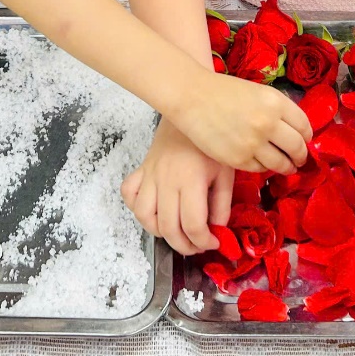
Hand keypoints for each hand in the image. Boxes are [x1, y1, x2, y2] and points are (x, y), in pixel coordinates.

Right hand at [122, 120, 233, 255]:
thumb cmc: (210, 143)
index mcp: (190, 181)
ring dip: (159, 232)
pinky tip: (154, 210)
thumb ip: (222, 204)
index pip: (193, 224)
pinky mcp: (141, 170)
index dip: (204, 242)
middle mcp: (166, 181)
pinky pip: (129, 194)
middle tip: (198, 245)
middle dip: (185, 245)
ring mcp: (150, 176)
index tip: (214, 242)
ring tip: (176, 232)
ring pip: (144, 216)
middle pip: (168, 227)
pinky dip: (138, 208)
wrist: (190, 109)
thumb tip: (218, 230)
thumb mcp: (226, 172)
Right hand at [169, 72, 310, 174]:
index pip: (304, 126)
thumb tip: (296, 131)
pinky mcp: (238, 159)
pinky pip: (260, 169)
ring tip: (286, 167)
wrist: (192, 97)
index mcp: (275, 102)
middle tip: (299, 159)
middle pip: (297, 147)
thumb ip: (277, 109)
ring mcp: (253, 143)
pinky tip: (261, 163)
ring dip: (286, 167)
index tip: (305, 141)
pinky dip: (263, 168)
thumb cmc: (224, 91)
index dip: (307, 136)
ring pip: (281, 163)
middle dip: (301, 156)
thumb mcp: (258, 92)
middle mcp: (268, 123)